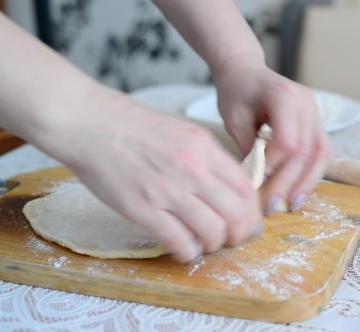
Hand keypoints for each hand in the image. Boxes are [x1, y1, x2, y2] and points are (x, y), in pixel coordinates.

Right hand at [50, 86, 262, 262]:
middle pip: (236, 214)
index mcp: (204, 147)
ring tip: (205, 245)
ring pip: (212, 231)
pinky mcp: (142, 208)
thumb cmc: (132, 125)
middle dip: (240, 234)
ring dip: (214, 245)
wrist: (87, 122)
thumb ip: (207, 157)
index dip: (251, 211)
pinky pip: (179, 241)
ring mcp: (167, 190)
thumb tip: (227, 186)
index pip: (246, 188)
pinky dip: (187, 252)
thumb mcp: (182, 131)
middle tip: (231, 240)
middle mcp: (192, 168)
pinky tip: (183, 250)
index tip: (247, 221)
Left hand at [213, 55, 331, 214]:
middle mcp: (307, 102)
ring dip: (308, 182)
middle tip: (272, 206)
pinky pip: (321, 150)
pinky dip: (312, 172)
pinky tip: (299, 189)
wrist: (245, 70)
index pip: (288, 141)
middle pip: (307, 151)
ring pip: (321, 153)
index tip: (257, 181)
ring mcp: (315, 111)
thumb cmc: (236, 91)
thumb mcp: (234, 118)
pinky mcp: (316, 121)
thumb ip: (249, 147)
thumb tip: (259, 182)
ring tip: (292, 204)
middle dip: (290, 182)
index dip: (274, 166)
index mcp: (285, 96)